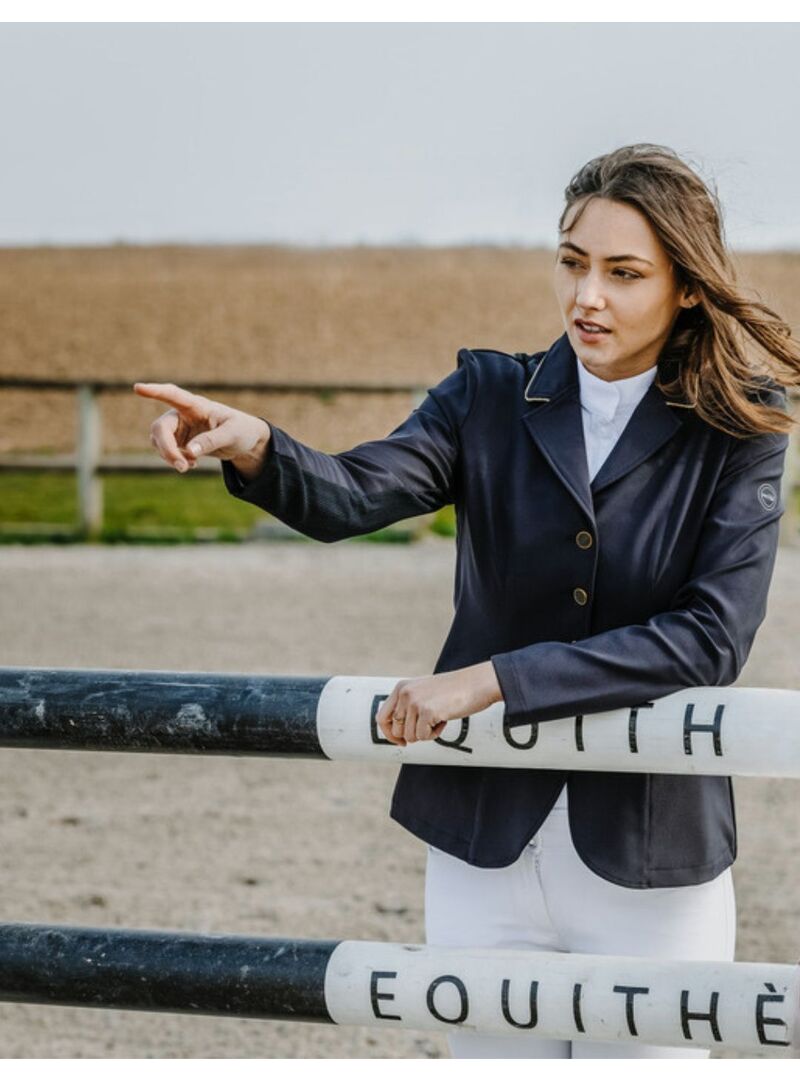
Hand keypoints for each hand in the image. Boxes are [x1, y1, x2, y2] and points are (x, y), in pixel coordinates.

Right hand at [133, 382, 270, 474]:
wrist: (243, 441)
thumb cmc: (241, 430)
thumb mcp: (232, 435)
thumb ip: (212, 441)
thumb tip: (190, 451)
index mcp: (196, 405)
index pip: (173, 395)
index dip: (155, 392)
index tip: (137, 387)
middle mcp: (182, 414)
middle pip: (160, 428)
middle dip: (167, 449)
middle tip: (182, 466)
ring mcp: (178, 428)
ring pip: (159, 442)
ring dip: (170, 457)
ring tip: (190, 466)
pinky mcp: (178, 441)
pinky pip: (166, 451)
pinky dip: (175, 460)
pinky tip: (192, 464)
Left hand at [377, 661, 503, 745]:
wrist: (476, 684)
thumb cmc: (453, 690)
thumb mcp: (424, 692)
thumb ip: (408, 706)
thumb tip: (397, 733)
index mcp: (401, 687)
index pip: (382, 717)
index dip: (390, 734)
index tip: (401, 741)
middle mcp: (405, 693)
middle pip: (397, 730)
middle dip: (412, 735)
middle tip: (430, 726)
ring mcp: (415, 702)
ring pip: (410, 736)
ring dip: (426, 734)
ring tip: (439, 718)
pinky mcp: (427, 712)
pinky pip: (423, 736)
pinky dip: (435, 734)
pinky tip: (444, 719)